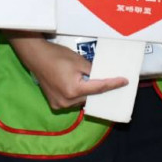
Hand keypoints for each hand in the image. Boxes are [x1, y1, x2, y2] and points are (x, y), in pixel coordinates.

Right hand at [8, 33, 128, 109]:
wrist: (36, 57)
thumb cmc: (57, 56)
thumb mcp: (79, 61)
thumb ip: (92, 71)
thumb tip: (103, 76)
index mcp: (74, 90)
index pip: (99, 88)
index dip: (113, 84)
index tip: (125, 81)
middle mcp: (67, 101)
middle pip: (90, 97)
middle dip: (99, 89)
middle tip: (110, 81)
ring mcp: (60, 105)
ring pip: (81, 100)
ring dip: (87, 93)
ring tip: (90, 81)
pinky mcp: (55, 104)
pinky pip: (72, 101)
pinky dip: (77, 95)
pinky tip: (79, 86)